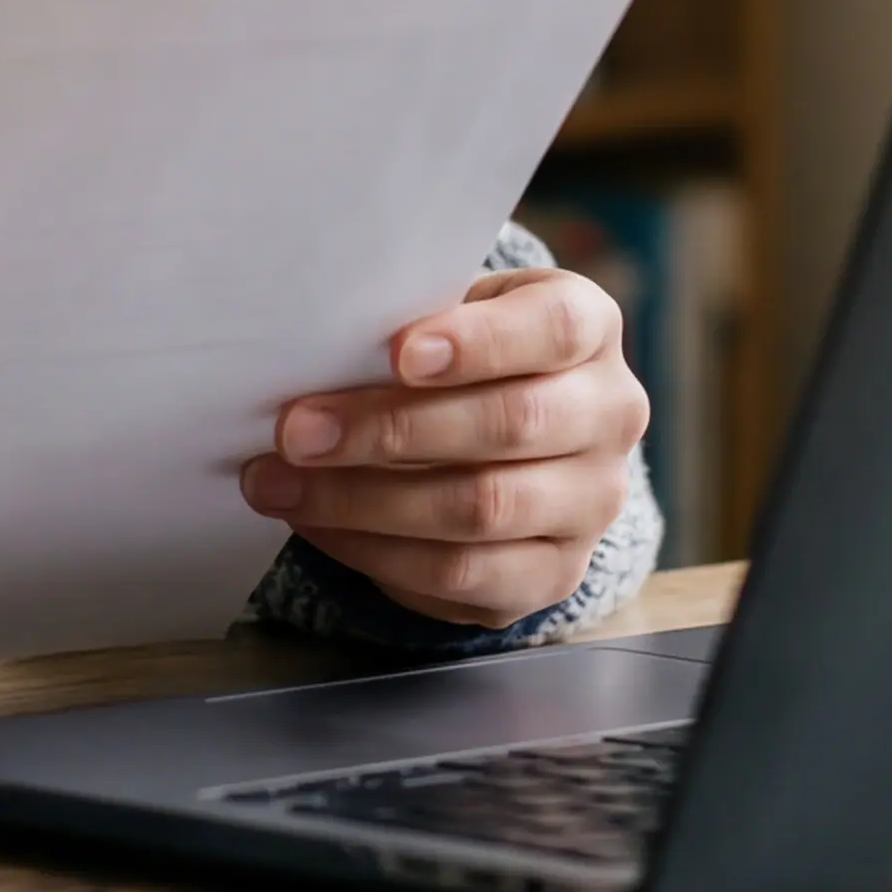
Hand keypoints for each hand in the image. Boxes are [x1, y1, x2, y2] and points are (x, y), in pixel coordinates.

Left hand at [239, 265, 645, 629]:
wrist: (513, 433)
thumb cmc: (462, 357)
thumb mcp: (452, 315)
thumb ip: (410, 323)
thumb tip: (315, 351)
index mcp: (591, 329)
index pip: (556, 329)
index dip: (480, 342)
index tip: (398, 353)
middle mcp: (610, 415)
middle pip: (512, 423)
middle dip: (389, 429)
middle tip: (297, 430)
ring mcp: (591, 503)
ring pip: (482, 508)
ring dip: (365, 500)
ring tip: (281, 482)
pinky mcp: (554, 574)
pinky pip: (462, 575)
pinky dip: (376, 552)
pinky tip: (317, 524)